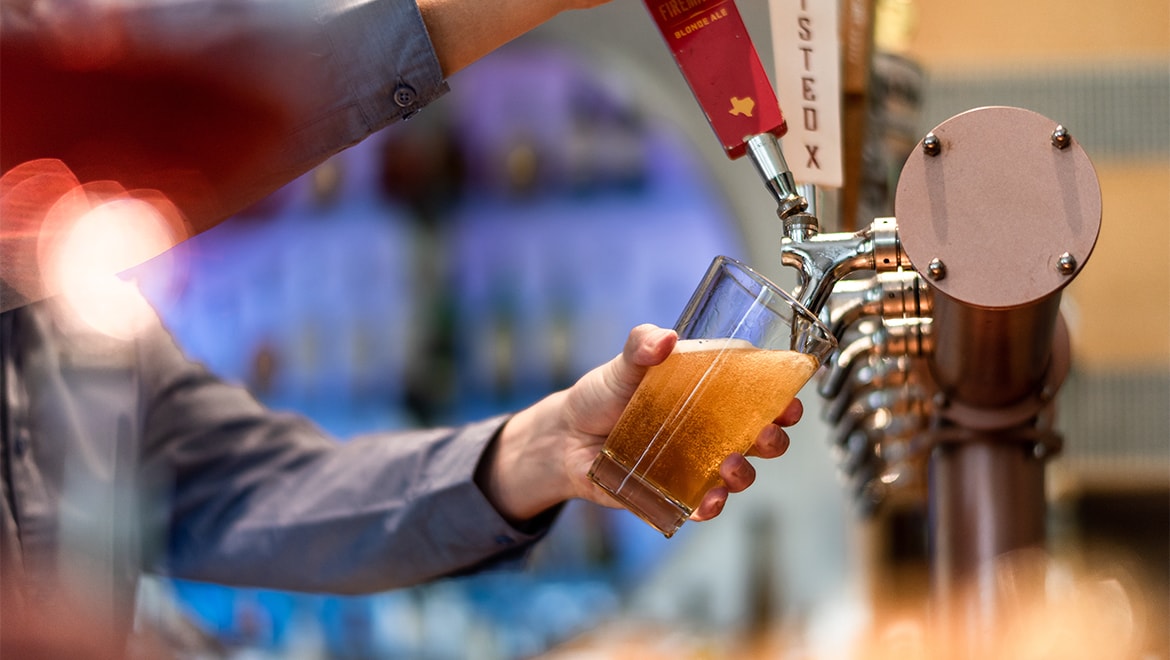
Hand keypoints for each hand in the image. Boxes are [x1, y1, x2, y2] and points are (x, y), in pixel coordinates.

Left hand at [483, 324, 801, 523]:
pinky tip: (708, 502)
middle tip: (767, 436)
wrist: (566, 438)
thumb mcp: (624, 364)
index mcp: (710, 391)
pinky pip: (703, 504)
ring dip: (745, 474)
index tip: (788, 401)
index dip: (781, 395)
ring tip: (731, 468)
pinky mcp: (677, 491)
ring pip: (740, 473)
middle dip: (774, 439)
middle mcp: (712, 427)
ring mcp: (698, 462)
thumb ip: (642, 346)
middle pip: (762, 435)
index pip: (757, 390)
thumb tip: (662, 339)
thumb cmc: (603, 395)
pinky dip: (710, 506)